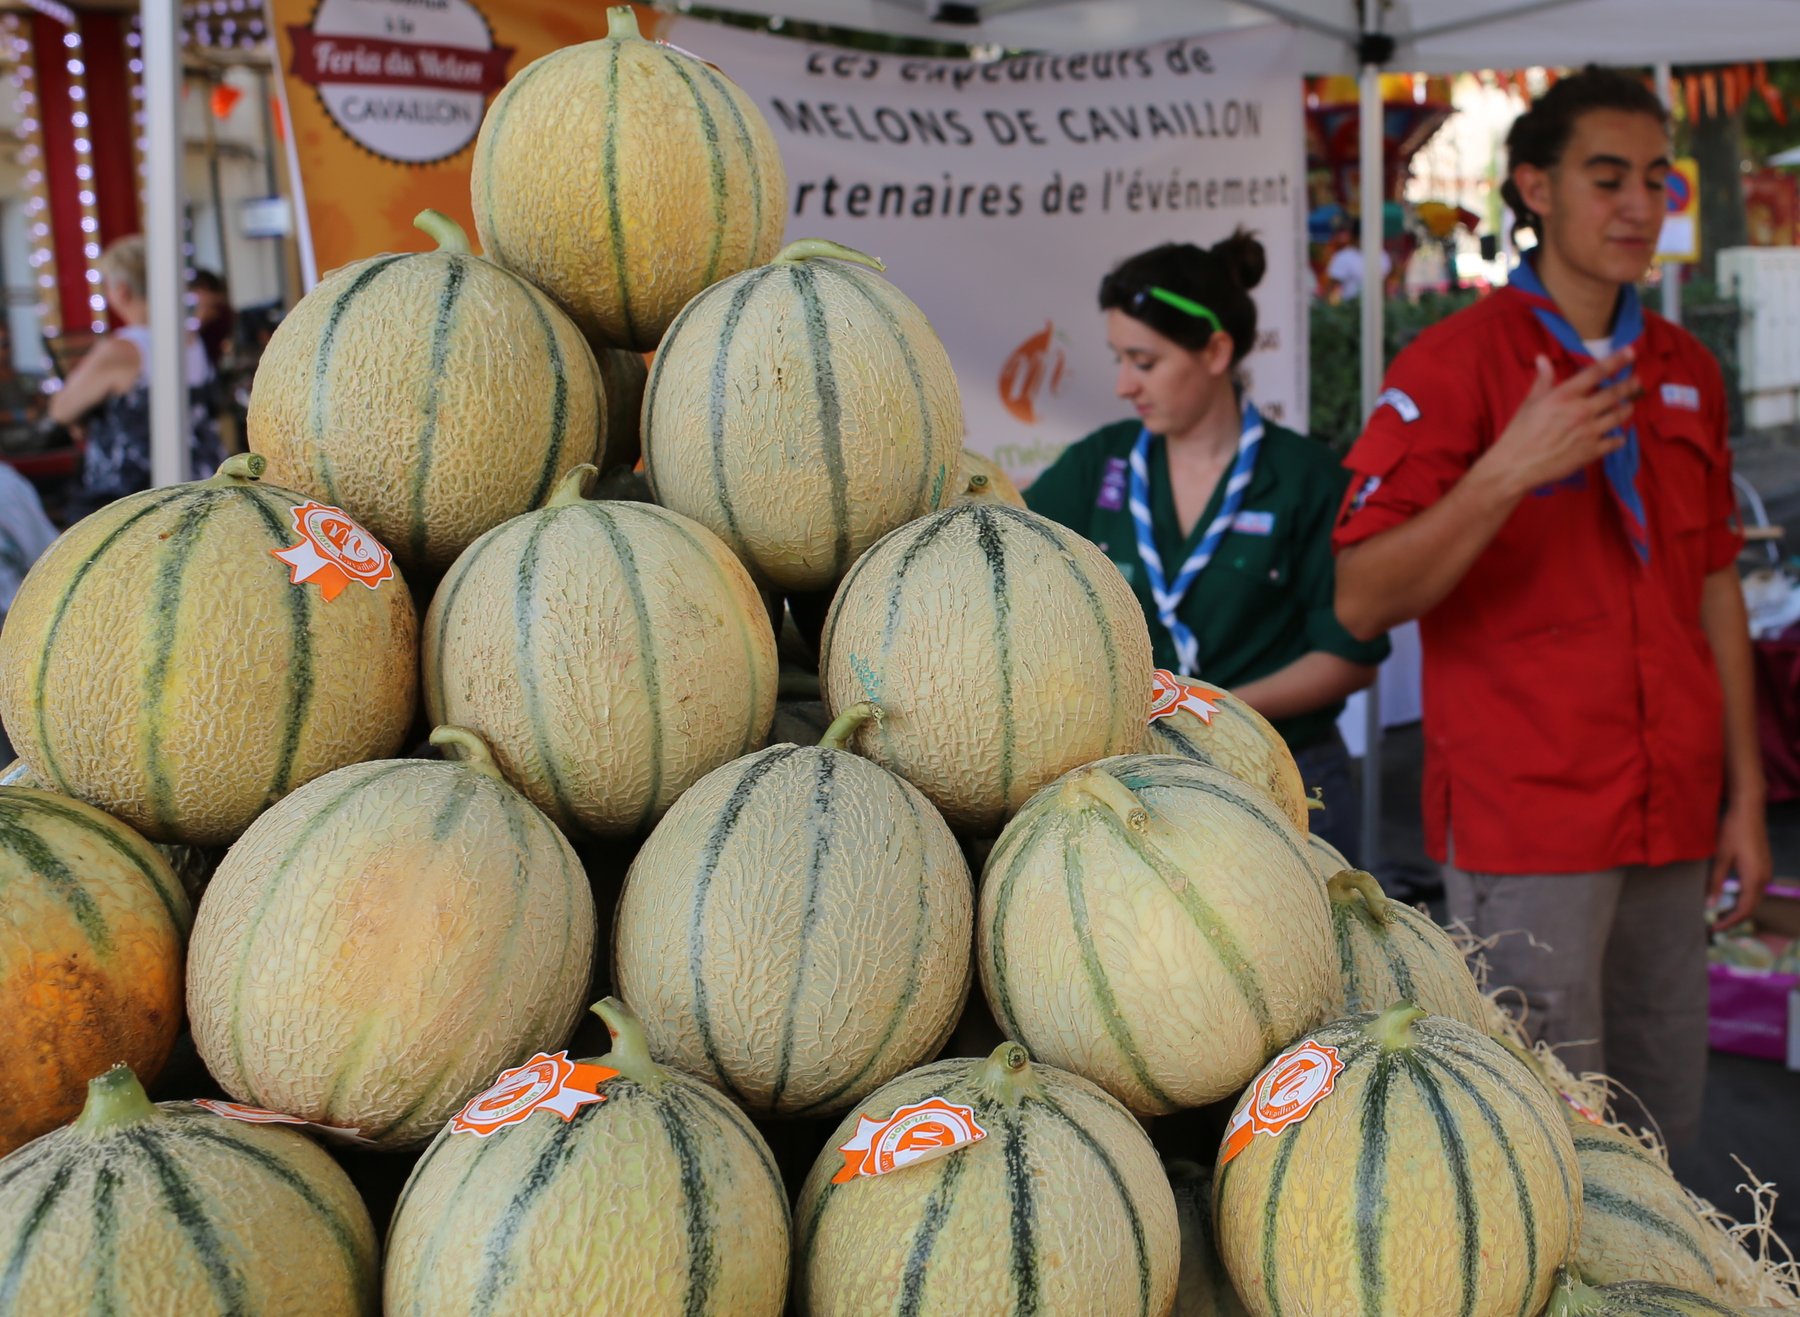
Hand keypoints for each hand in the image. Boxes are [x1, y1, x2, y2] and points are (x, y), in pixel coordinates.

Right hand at [1482, 350, 1640, 496]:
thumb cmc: (1519, 433)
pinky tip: (1619, 437)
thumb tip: (1543, 358)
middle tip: (1637, 381)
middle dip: (1629, 385)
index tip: (1631, 352)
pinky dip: (1619, 438)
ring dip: (1627, 409)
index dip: (1617, 360)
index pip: (1597, 372)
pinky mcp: (1591, 451)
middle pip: (1615, 393)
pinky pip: (1615, 442)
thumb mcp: (1529, 403)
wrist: (1516, 466)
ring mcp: (1589, 432)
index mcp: (1565, 396)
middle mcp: (1581, 410)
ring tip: (1629, 406)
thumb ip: (1542, 380)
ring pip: (1619, 416)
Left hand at [1709, 799, 1773, 929]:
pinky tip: (1731, 899)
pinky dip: (1744, 899)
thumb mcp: (1720, 857)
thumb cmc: (1733, 831)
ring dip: (1739, 910)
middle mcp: (1764, 879)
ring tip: (1720, 915)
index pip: (1744, 910)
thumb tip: (1710, 905)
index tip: (1713, 928)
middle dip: (1734, 919)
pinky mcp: (1764, 866)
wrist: (1749, 811)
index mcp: (1754, 878)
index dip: (1729, 922)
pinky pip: (1756, 890)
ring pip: (1754, 899)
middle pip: (1751, 908)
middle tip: (1715, 926)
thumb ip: (1716, 882)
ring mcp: (1766, 872)